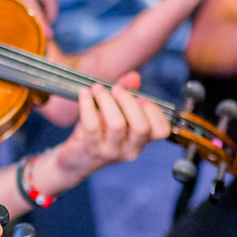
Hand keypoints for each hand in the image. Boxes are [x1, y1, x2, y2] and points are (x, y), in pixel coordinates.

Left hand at [46, 73, 171, 189]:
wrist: (75, 159)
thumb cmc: (98, 133)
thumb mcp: (114, 114)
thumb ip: (126, 95)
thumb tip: (134, 76)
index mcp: (141, 141)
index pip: (161, 131)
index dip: (154, 112)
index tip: (141, 98)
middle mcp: (131, 150)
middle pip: (141, 127)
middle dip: (129, 102)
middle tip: (116, 89)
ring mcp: (111, 152)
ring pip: (117, 125)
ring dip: (107, 101)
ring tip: (97, 89)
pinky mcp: (91, 150)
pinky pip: (91, 126)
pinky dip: (87, 106)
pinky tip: (84, 94)